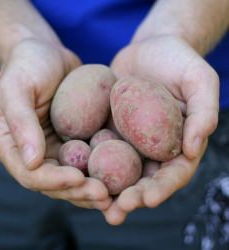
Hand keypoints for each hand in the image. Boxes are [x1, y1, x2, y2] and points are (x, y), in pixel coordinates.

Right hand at [0, 39, 110, 209]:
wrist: (48, 54)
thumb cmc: (27, 66)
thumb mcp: (16, 88)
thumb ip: (21, 123)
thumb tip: (31, 161)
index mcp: (16, 148)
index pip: (32, 175)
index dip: (54, 182)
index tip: (78, 179)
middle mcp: (39, 154)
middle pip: (58, 184)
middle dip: (80, 192)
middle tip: (104, 195)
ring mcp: (60, 149)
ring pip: (78, 178)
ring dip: (96, 189)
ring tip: (118, 194)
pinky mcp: (79, 141)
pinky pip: (93, 159)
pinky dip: (107, 170)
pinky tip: (126, 175)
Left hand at [103, 35, 218, 223]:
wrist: (149, 49)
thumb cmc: (178, 62)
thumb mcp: (199, 80)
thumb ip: (203, 111)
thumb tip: (194, 147)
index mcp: (177, 143)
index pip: (173, 173)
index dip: (161, 188)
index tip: (148, 199)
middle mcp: (152, 147)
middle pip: (143, 179)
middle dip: (131, 198)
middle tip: (115, 212)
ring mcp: (129, 139)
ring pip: (118, 170)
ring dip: (106, 189)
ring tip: (91, 202)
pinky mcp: (109, 128)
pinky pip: (98, 147)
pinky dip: (89, 163)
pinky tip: (75, 172)